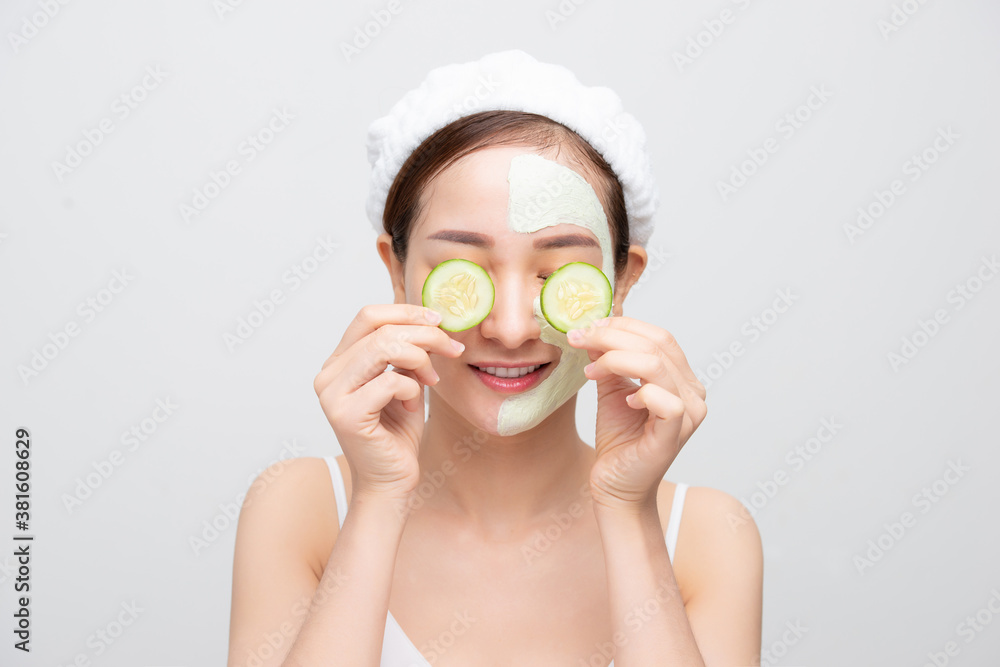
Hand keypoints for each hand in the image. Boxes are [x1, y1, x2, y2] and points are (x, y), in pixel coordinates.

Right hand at [312, 304, 463, 499]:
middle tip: (452, 349)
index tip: (439, 321)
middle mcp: (329, 375)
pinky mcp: (346, 415)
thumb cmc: (398, 433)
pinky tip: (414, 407)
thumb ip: (405, 353)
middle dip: (426, 335)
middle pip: (381, 330)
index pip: (368, 316)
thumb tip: (428, 320)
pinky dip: (414, 390)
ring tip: (431, 380)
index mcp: (339, 362)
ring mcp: (333, 395)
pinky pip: (392, 382)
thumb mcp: (404, 382)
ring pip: (385, 348)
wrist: (392, 481)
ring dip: (421, 359)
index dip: (407, 312)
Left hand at [567, 316, 707, 509]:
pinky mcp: (676, 433)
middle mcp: (692, 392)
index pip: (659, 336)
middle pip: (656, 345)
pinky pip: (664, 400)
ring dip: (615, 359)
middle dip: (612, 336)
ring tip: (590, 371)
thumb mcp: (611, 389)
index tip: (588, 327)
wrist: (616, 484)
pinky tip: (623, 401)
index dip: (623, 325)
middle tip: (579, 339)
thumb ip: (609, 360)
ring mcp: (689, 413)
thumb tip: (594, 330)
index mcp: (681, 378)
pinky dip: (639, 392)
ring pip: (656, 365)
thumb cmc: (619, 439)